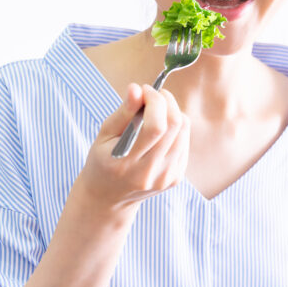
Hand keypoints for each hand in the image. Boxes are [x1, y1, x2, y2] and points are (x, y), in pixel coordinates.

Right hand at [77, 83, 190, 208]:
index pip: (156, 127)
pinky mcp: (176, 177)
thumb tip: (137, 88)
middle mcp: (150, 173)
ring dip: (173, 112)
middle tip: (154, 95)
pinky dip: (176, 128)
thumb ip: (123, 113)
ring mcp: (167, 177)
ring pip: (183, 132)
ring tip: (157, 109)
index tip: (145, 90)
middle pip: (174, 126)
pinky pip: (184, 142)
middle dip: (167, 101)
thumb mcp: (104, 136)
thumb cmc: (103, 162)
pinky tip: (161, 128)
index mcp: (127, 164)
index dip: (155, 101)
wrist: (109, 198)